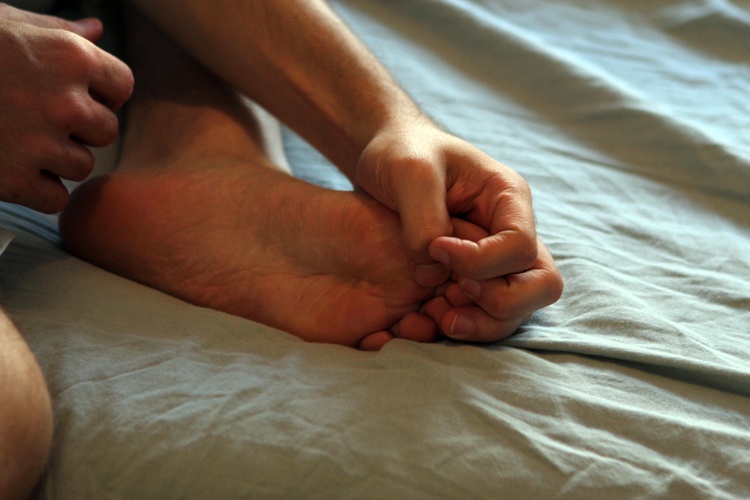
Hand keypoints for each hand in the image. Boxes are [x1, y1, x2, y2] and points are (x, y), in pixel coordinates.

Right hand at [0, 4, 132, 212]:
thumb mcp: (7, 22)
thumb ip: (58, 30)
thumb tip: (96, 28)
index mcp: (69, 57)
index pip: (122, 86)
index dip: (102, 92)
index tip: (79, 93)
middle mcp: (64, 102)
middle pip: (106, 131)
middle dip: (80, 128)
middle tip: (42, 118)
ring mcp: (39, 143)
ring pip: (82, 166)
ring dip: (58, 159)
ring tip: (20, 140)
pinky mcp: (13, 180)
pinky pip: (55, 198)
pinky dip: (39, 190)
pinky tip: (15, 169)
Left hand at [356, 120, 562, 340]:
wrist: (385, 156)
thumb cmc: (401, 152)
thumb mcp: (409, 172)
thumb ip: (424, 220)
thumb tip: (434, 271)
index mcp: (507, 198)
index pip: (521, 246)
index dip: (482, 261)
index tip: (436, 251)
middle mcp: (511, 231)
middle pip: (541, 284)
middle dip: (501, 302)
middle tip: (453, 296)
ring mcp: (495, 258)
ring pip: (516, 307)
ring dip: (482, 322)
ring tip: (439, 317)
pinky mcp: (472, 276)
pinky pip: (483, 311)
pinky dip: (464, 321)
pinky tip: (429, 316)